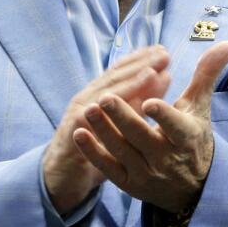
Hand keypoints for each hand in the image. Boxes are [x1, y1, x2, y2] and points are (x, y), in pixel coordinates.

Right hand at [42, 46, 171, 213]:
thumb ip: (138, 101)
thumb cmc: (95, 147)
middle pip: (116, 77)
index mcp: (100, 94)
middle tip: (164, 54)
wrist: (63, 175)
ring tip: (150, 72)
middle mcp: (89, 98)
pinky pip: (88, 119)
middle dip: (140, 64)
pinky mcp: (73, 131)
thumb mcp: (119, 123)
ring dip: (127, 82)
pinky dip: (102, 110)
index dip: (142, 60)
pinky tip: (115, 102)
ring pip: (104, 93)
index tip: (164, 51)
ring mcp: (79, 113)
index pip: (122, 72)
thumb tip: (163, 78)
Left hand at [72, 41, 227, 213]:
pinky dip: (93, 153)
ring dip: (104, 131)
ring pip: (122, 151)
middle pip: (142, 137)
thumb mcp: (200, 106)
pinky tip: (78, 134)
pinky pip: (109, 168)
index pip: (175, 127)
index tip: (150, 102)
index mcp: (185, 136)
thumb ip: (207, 74)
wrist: (193, 188)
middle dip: (123, 119)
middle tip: (105, 98)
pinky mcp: (129, 183)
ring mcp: (146, 172)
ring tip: (88, 109)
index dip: (163, 116)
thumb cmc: (193, 137)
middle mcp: (166, 157)